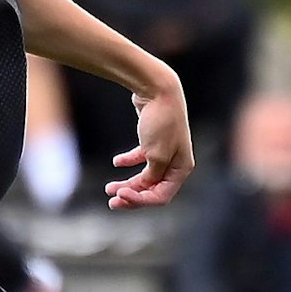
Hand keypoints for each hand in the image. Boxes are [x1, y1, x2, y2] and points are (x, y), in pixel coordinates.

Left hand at [104, 78, 193, 209]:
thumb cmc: (160, 122)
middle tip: (111, 202)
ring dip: (128, 183)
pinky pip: (141, 157)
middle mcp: (176, 162)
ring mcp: (165, 150)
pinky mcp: (153, 139)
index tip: (119, 195)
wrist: (157, 89)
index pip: (161, 196)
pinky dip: (129, 161)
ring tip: (109, 188)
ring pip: (145, 176)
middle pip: (152, 189)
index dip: (140, 200)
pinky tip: (116, 161)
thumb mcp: (156, 155)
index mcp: (182, 169)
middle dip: (131, 196)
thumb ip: (151, 176)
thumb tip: (145, 187)